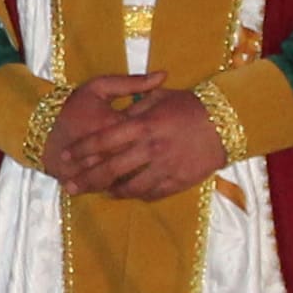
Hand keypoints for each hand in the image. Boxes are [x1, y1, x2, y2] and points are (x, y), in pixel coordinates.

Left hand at [49, 85, 227, 202]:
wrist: (227, 122)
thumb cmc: (191, 105)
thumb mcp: (159, 98)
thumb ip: (134, 107)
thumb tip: (115, 116)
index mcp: (143, 125)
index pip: (103, 141)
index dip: (81, 150)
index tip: (65, 156)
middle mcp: (150, 149)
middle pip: (110, 169)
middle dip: (86, 179)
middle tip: (69, 186)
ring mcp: (165, 168)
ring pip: (130, 187)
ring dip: (111, 191)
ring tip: (98, 192)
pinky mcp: (179, 181)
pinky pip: (151, 193)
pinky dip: (136, 195)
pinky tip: (126, 194)